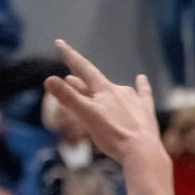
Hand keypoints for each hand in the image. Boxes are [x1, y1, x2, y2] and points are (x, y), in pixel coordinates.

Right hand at [46, 44, 163, 167]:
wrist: (142, 151)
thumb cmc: (113, 135)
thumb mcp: (87, 116)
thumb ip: (68, 98)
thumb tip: (48, 79)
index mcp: (104, 89)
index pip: (83, 68)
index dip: (70, 56)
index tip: (59, 43)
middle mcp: (119, 90)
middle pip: (97, 83)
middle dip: (83, 81)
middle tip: (71, 78)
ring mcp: (134, 100)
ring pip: (116, 90)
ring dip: (104, 89)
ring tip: (98, 88)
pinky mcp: (146, 111)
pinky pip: (143, 94)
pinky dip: (142, 86)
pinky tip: (141, 78)